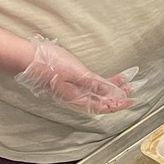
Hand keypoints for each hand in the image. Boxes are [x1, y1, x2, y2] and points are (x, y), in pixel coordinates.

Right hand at [14, 36, 143, 114]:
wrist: (30, 57)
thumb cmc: (51, 65)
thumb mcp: (77, 74)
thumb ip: (96, 85)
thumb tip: (113, 94)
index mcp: (77, 98)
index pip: (102, 106)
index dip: (117, 104)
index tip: (131, 100)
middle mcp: (77, 96)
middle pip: (102, 100)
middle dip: (119, 96)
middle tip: (133, 88)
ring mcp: (74, 88)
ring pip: (98, 92)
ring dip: (113, 88)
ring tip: (126, 82)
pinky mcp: (72, 79)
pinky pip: (92, 83)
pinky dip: (104, 81)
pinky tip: (110, 78)